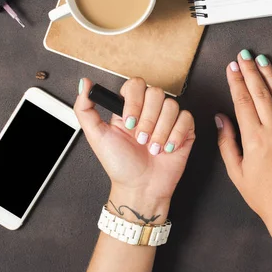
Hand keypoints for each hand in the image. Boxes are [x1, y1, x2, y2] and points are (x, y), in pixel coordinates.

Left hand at [74, 78, 194, 222]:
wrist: (140, 188)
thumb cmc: (120, 165)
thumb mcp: (97, 137)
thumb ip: (85, 109)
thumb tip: (84, 84)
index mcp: (130, 108)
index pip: (136, 85)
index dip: (135, 101)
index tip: (129, 122)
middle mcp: (150, 111)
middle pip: (156, 93)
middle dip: (148, 120)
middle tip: (141, 139)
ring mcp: (168, 120)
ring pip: (172, 106)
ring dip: (161, 131)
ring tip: (153, 148)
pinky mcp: (184, 131)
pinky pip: (186, 119)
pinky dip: (176, 135)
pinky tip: (167, 148)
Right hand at [216, 50, 271, 229]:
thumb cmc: (264, 196)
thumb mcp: (236, 172)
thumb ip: (227, 142)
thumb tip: (221, 119)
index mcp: (255, 139)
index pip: (242, 101)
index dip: (236, 80)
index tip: (232, 67)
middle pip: (260, 92)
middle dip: (251, 71)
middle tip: (244, 55)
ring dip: (270, 75)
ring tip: (262, 60)